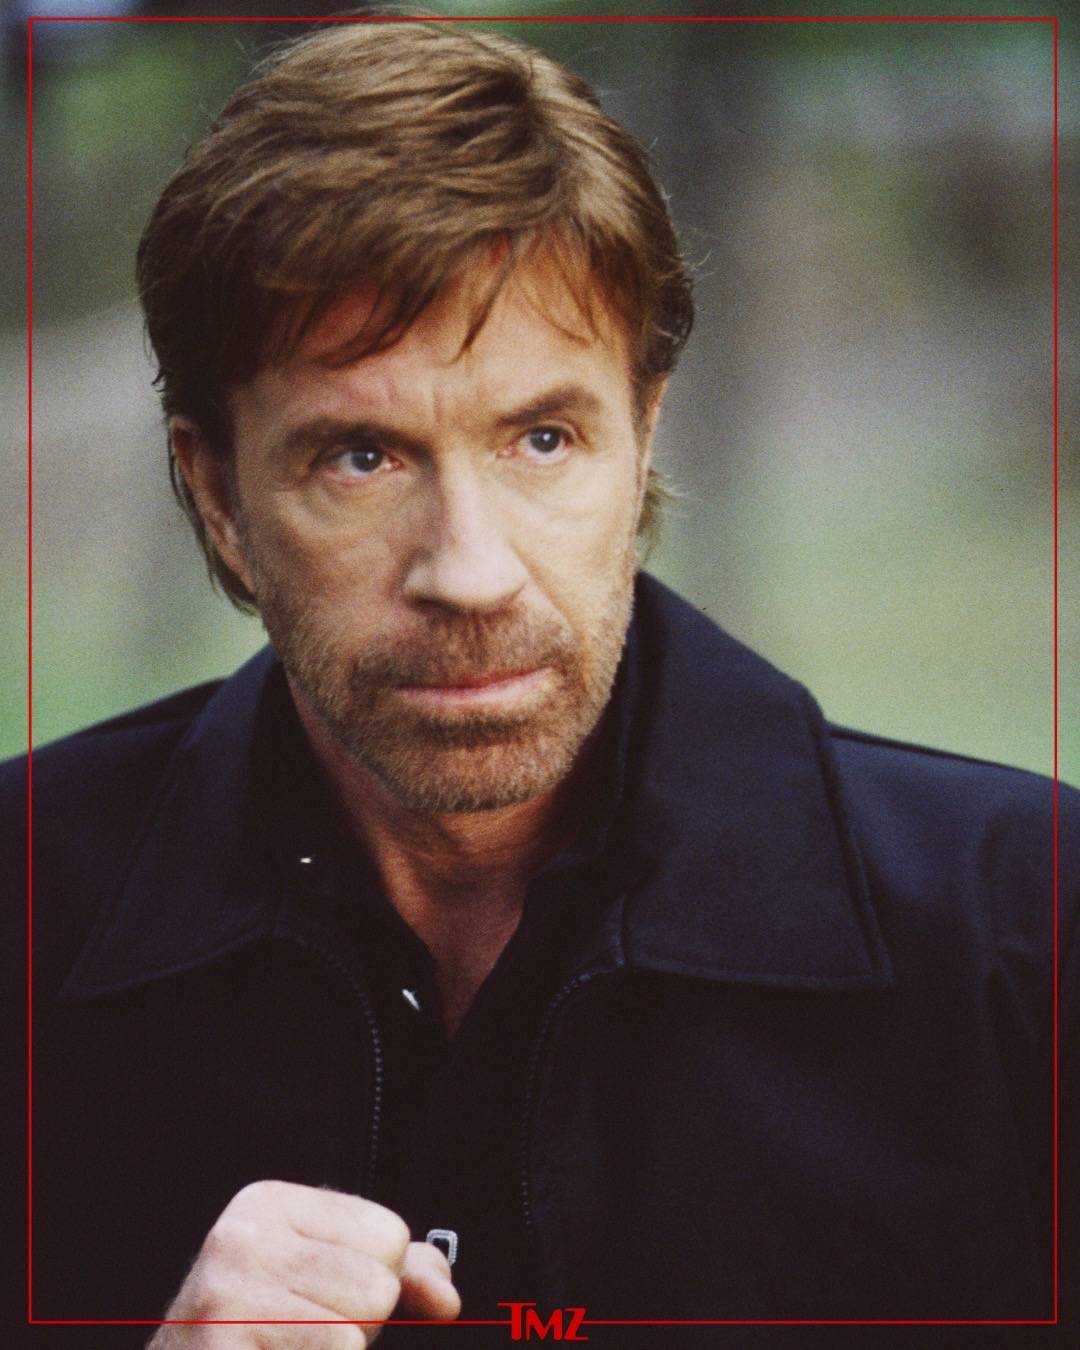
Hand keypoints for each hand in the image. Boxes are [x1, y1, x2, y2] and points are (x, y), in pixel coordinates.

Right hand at [146, 1179, 459, 1346]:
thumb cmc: (260, 1332)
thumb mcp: (327, 1279)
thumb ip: (401, 1271)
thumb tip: (444, 1298)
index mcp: (269, 1204)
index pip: (390, 1236)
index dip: (377, 1281)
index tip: (324, 1300)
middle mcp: (241, 1238)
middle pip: (378, 1288)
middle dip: (357, 1327)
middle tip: (301, 1338)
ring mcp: (224, 1299)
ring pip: (355, 1339)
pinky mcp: (220, 1347)